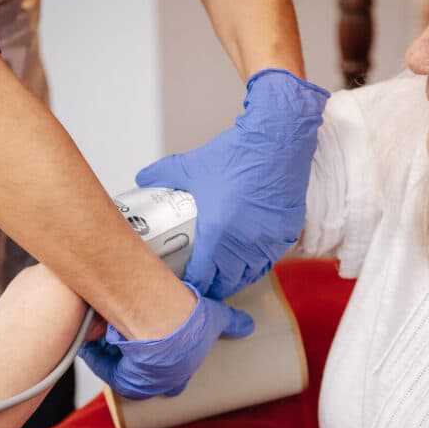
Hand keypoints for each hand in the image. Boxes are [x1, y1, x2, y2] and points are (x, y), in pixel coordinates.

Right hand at [79, 282, 253, 398]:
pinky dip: (95, 350)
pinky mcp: (107, 361)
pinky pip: (98, 360)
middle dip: (139, 372)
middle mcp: (153, 381)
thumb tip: (248, 326)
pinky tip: (95, 339)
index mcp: (177, 375)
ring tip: (111, 338)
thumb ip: (232, 323)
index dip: (169, 375)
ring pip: (118, 371)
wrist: (160, 315)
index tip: (165, 364)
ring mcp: (129, 374)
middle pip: (143, 385)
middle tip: (136, 353)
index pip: (174, 385)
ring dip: (114, 358)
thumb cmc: (187, 322)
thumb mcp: (218, 320)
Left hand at [136, 69, 329, 298]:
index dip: (193, 286)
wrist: (277, 141)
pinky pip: (270, 259)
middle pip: (227, 283)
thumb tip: (142, 179)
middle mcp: (244, 244)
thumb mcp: (191, 166)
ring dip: (237, 278)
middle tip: (205, 284)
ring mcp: (267, 241)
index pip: (203, 276)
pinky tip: (250, 258)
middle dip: (215, 286)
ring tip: (226, 276)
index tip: (186, 286)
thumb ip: (162, 175)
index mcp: (217, 233)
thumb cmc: (238, 155)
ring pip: (251, 274)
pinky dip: (258, 263)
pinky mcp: (286, 233)